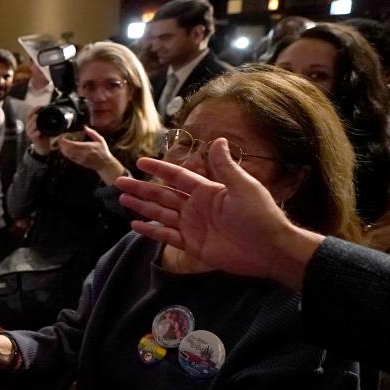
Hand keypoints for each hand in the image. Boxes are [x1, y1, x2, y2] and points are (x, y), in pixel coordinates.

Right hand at [25, 106, 51, 154]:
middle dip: (36, 114)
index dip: (34, 109)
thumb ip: (45, 119)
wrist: (42, 146)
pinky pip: (34, 134)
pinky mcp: (33, 138)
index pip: (29, 113)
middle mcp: (28, 127)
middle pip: (30, 118)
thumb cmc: (43, 135)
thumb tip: (52, 111)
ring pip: (31, 125)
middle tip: (43, 111)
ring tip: (39, 118)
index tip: (41, 106)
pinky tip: (40, 130)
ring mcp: (30, 132)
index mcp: (30, 122)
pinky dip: (37, 131)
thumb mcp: (44, 125)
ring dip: (36, 121)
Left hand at [57, 126, 123, 183]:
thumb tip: (85, 127)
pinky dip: (66, 153)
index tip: (62, 137)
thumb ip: (92, 133)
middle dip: (61, 145)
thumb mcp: (100, 140)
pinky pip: (70, 158)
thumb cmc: (103, 152)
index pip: (72, 144)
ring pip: (67, 154)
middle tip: (60, 140)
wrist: (104, 164)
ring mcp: (80, 158)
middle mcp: (82, 153)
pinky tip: (65, 150)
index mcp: (87, 147)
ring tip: (61, 144)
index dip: (65, 141)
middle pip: (67, 150)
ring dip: (62, 149)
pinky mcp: (79, 162)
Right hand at [115, 140, 323, 290]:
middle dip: (141, 188)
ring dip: (142, 206)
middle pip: (162, 194)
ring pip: (161, 213)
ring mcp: (193, 226)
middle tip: (119, 182)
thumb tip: (217, 140)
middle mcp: (196, 206)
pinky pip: (167, 236)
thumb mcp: (243, 187)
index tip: (140, 162)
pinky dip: (151, 231)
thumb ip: (225, 166)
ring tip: (122, 200)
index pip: (177, 176)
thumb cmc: (260, 216)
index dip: (159, 169)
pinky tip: (136, 224)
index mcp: (207, 190)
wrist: (270, 249)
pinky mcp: (193, 245)